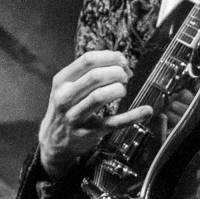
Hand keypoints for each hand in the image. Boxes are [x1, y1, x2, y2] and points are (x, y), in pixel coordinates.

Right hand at [38, 51, 152, 178]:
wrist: (53, 141)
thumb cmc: (66, 109)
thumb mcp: (67, 87)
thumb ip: (89, 73)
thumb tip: (121, 61)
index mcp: (62, 81)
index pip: (88, 60)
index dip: (110, 57)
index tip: (121, 60)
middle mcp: (65, 97)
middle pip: (96, 76)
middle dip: (117, 72)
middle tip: (124, 76)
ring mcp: (76, 116)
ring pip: (100, 96)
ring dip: (118, 89)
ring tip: (122, 90)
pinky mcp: (90, 132)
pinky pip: (113, 122)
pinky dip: (132, 116)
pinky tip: (146, 111)